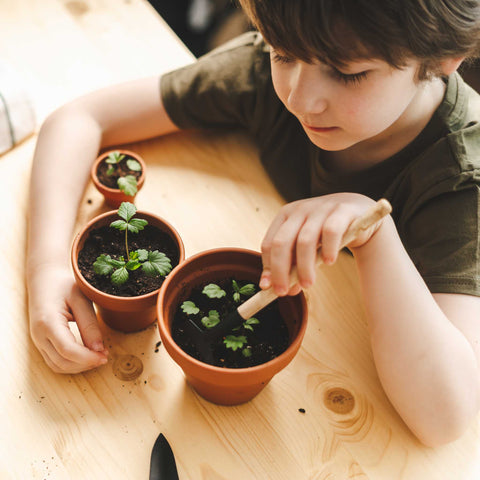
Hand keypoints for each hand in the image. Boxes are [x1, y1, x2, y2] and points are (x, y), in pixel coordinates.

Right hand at [28, 264, 107, 372]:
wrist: (44, 280)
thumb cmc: (64, 286)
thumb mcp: (81, 300)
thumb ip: (89, 325)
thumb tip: (99, 349)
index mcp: (48, 322)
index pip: (68, 350)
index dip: (88, 357)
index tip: (105, 355)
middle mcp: (38, 335)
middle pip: (62, 362)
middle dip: (85, 364)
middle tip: (105, 357)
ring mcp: (37, 340)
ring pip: (57, 366)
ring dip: (79, 367)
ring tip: (98, 357)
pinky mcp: (41, 343)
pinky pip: (54, 361)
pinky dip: (71, 364)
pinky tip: (87, 357)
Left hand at [260, 193, 382, 294]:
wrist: (356, 211)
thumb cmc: (324, 233)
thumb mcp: (305, 246)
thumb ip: (293, 264)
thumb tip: (283, 290)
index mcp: (285, 216)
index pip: (269, 243)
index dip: (268, 267)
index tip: (269, 287)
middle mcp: (300, 210)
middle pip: (282, 242)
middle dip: (280, 270)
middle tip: (284, 292)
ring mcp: (320, 209)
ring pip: (305, 240)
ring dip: (304, 267)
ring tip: (308, 284)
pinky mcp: (342, 211)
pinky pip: (331, 231)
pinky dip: (328, 249)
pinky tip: (329, 262)